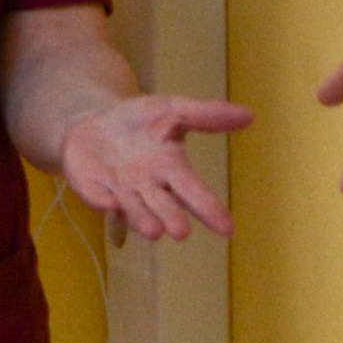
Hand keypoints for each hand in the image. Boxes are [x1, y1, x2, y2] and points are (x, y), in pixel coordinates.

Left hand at [54, 93, 251, 239]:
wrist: (95, 122)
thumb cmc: (140, 122)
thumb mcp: (174, 110)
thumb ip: (207, 115)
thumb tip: (250, 115)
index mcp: (172, 170)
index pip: (194, 191)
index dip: (210, 209)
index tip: (227, 229)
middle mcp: (148, 187)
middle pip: (163, 206)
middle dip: (171, 218)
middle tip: (181, 232)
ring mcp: (119, 189)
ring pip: (132, 208)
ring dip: (141, 218)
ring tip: (153, 230)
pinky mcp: (91, 186)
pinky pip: (96, 195)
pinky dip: (101, 200)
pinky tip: (108, 204)